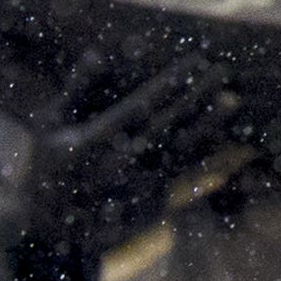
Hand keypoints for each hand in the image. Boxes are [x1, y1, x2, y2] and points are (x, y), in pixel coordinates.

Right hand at [0, 60, 251, 280]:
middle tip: (222, 70)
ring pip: (181, 151)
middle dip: (197, 96)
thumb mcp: (51, 125)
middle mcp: (120, 163)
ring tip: (233, 99)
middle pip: (168, 124)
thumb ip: (77, 88)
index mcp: (96, 141)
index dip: (170, 84)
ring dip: (208, 125)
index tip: (195, 61)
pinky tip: (224, 137)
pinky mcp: (147, 202)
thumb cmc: (47, 167)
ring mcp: (136, 185)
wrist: (47, 229)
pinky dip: (205, 155)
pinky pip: (181, 176)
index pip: (142, 106)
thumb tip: (98, 51)